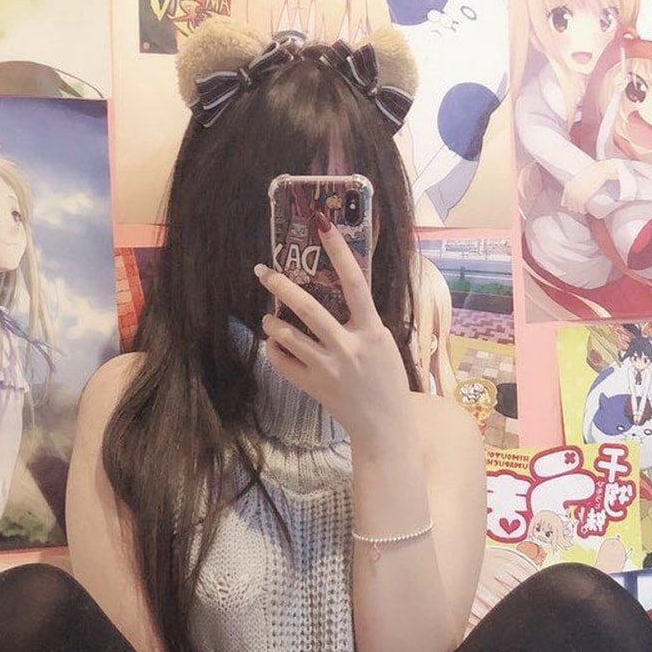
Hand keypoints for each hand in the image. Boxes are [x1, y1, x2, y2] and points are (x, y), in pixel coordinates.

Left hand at [255, 218, 412, 452]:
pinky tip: (274, 346)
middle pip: (309, 308)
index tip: (323, 225)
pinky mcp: (314, 386)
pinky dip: (274, 352)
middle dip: (282, 286)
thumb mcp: (383, 345)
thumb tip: (340, 294)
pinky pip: (283, 364)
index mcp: (372, 331)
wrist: (384, 426)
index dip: (339, 251)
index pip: (355, 282)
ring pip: (289, 337)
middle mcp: (349, 347)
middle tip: (265, 271)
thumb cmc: (387, 382)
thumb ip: (363, 322)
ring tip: (268, 317)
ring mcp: (329, 368)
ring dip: (273, 323)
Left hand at [561, 160, 613, 214]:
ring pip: (575, 208)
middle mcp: (570, 192)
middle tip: (579, 208)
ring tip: (582, 210)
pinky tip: (585, 211)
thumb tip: (578, 186)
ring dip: (579, 210)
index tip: (572, 206)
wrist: (599, 171)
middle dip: (574, 208)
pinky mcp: (583, 197)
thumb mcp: (580, 176)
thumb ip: (576, 182)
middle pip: (569, 205)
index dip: (568, 204)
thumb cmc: (591, 171)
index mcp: (568, 186)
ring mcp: (576, 195)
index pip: (564, 201)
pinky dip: (582, 211)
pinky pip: (580, 208)